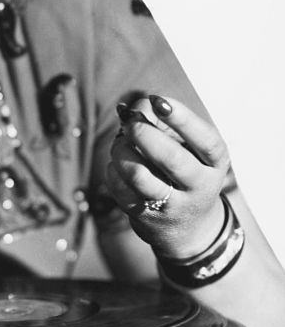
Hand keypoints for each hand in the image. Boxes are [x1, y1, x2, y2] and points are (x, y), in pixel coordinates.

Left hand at [105, 94, 228, 259]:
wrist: (186, 226)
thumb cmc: (181, 169)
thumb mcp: (183, 144)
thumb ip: (158, 120)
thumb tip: (128, 109)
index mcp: (214, 163)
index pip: (207, 141)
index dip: (182, 118)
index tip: (158, 100)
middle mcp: (199, 187)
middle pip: (172, 159)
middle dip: (144, 133)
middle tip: (131, 122)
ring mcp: (172, 206)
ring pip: (138, 175)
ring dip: (121, 150)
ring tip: (121, 142)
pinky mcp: (146, 218)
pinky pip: (119, 188)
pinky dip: (112, 169)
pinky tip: (118, 164)